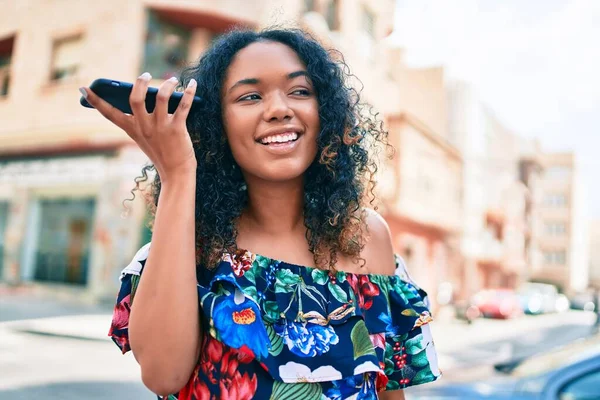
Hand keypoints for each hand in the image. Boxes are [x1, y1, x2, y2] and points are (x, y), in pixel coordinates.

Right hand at [80, 73, 197, 181]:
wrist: (176, 173)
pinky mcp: (176, 128)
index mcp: (132, 129)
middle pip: (135, 98)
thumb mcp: (146, 137)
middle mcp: (144, 127)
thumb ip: (145, 118)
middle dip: (139, 82)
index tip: (84, 88)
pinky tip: (194, 84)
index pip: (109, 113)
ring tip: (174, 80)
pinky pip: (184, 105)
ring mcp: (160, 127)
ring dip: (168, 84)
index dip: (95, 101)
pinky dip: (190, 92)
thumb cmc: (162, 152)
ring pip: (161, 96)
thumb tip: (153, 93)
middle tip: (145, 75)